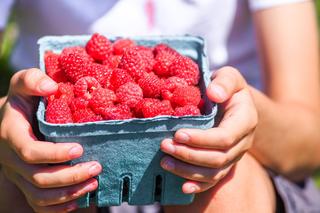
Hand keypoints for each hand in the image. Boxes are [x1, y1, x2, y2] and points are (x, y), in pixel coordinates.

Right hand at [0, 69, 101, 212]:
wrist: (14, 120)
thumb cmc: (24, 101)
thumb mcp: (24, 84)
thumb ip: (32, 80)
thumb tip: (51, 87)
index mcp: (11, 136)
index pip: (29, 152)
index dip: (54, 154)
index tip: (80, 148)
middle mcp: (13, 160)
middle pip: (39, 178)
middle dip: (70, 176)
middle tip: (97, 167)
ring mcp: (20, 175)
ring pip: (41, 196)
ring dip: (69, 193)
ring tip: (94, 183)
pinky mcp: (28, 184)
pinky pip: (40, 205)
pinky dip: (59, 207)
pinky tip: (79, 200)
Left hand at [160, 67, 256, 193]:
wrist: (232, 103)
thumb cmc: (225, 87)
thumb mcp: (229, 76)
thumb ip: (225, 81)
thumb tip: (214, 94)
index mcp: (245, 120)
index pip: (225, 137)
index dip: (201, 139)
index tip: (178, 134)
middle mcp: (243, 142)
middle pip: (218, 158)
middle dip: (189, 155)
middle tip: (164, 146)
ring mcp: (234, 156)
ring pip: (214, 172)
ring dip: (188, 170)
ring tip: (165, 162)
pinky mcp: (225, 164)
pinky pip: (214, 180)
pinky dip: (198, 186)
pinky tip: (182, 188)